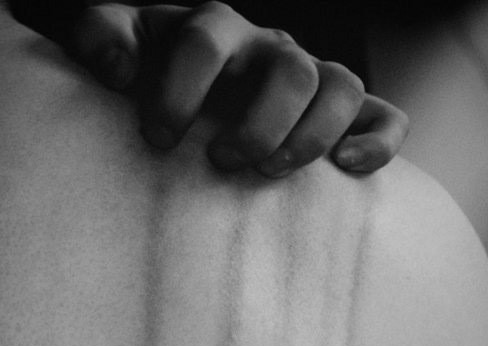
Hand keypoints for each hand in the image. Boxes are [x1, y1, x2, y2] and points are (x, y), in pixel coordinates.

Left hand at [72, 1, 407, 176]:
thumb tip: (116, 67)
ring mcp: (314, 78)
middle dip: (256, 124)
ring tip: (272, 171)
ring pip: (340, 89)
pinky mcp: (346, 112)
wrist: (204, 96)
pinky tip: (347, 167)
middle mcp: (272, 50)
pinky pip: (383, 116)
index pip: (205, 42)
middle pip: (287, 70)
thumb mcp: (125, 51)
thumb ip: (103, 39)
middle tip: (223, 162)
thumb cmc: (162, 82)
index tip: (159, 138)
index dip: (181, 89)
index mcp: (217, 32)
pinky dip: (377, 140)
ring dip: (310, 136)